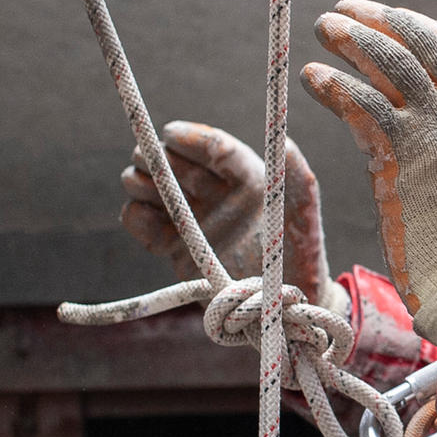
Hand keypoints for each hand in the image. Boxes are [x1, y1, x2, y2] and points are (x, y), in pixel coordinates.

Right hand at [118, 121, 325, 300]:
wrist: (281, 302)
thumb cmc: (299, 247)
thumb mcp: (301, 206)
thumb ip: (293, 170)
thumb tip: (282, 139)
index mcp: (243, 174)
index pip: (211, 148)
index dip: (190, 138)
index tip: (170, 134)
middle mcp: (213, 191)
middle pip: (172, 161)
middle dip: (157, 157)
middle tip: (151, 162)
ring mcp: (190, 217)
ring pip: (149, 186)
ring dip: (141, 181)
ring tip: (149, 188)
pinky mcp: (172, 246)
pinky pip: (139, 222)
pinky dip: (135, 215)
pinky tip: (146, 215)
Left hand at [301, 0, 436, 342]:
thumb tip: (431, 142)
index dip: (418, 26)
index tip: (389, 16)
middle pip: (417, 44)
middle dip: (377, 20)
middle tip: (342, 12)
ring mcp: (431, 130)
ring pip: (387, 62)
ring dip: (351, 40)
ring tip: (323, 27)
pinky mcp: (398, 153)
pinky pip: (361, 103)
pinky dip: (335, 84)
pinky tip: (313, 77)